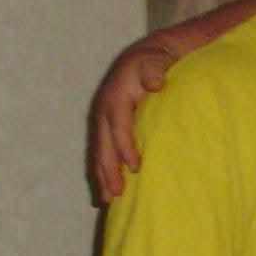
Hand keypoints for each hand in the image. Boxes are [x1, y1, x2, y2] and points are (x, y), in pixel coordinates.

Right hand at [88, 40, 173, 201]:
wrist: (148, 55)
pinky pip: (101, 150)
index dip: (126, 147)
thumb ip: (154, 71)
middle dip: (109, 169)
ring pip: (99, 151)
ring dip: (102, 175)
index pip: (119, 126)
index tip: (136, 167)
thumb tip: (155, 82)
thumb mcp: (156, 61)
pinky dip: (101, 170)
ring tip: (107, 200)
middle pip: (104, 144)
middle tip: (117, 194)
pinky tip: (104, 189)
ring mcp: (102, 118)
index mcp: (116, 97)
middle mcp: (105, 109)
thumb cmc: (156, 62)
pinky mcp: (106, 125)